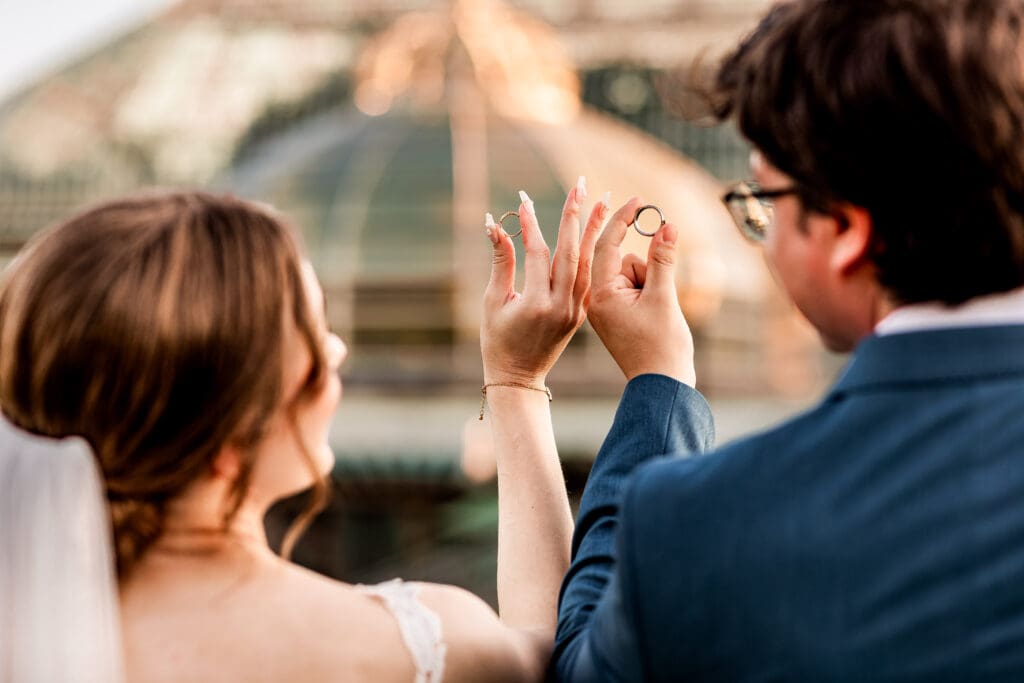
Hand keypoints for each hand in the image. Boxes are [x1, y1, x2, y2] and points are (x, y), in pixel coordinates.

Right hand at [481, 184, 606, 385]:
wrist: (520, 378)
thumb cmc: (497, 341)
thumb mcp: (493, 302)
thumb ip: (500, 262)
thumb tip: (495, 225)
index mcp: (537, 303)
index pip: (538, 254)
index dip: (531, 226)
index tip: (525, 201)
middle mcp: (562, 305)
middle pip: (571, 252)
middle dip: (575, 215)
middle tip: (579, 185)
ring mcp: (576, 310)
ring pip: (588, 262)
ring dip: (595, 229)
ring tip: (602, 199)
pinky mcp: (582, 313)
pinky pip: (591, 277)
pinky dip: (596, 252)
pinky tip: (601, 232)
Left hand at [587, 197, 696, 385]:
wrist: (662, 387)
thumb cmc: (661, 348)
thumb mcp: (665, 298)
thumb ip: (663, 259)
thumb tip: (667, 225)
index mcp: (601, 295)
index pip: (607, 245)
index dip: (623, 219)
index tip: (638, 199)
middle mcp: (598, 300)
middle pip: (623, 259)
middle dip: (645, 267)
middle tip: (657, 284)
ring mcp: (607, 308)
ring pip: (633, 273)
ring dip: (651, 282)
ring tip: (658, 314)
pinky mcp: (618, 314)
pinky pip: (635, 288)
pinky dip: (650, 290)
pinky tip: (657, 315)